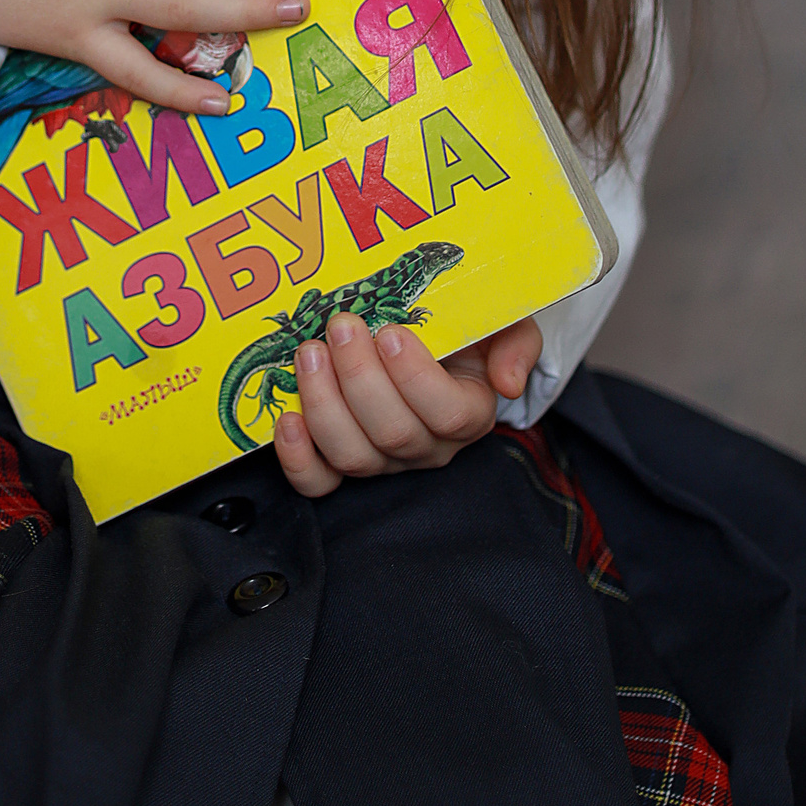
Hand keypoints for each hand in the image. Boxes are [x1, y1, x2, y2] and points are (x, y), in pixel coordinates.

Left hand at [272, 315, 544, 496]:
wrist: (434, 343)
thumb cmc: (466, 331)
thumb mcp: (502, 324)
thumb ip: (517, 344)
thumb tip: (508, 382)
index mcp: (470, 413)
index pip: (448, 413)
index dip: (415, 377)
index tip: (390, 331)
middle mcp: (427, 446)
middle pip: (393, 433)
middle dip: (360, 376)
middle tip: (342, 324)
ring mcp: (383, 460)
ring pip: (353, 455)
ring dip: (324, 402)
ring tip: (310, 351)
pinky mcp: (342, 465)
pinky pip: (319, 481)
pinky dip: (298, 457)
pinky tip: (288, 417)